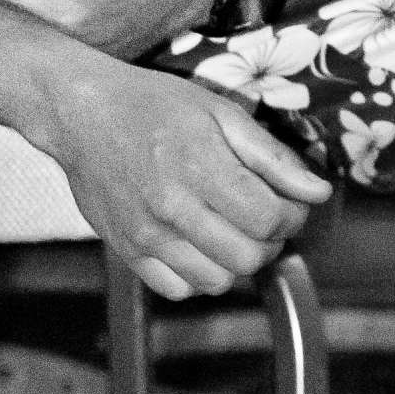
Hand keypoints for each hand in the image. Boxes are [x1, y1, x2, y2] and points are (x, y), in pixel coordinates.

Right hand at [41, 59, 330, 300]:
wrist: (78, 112)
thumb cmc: (148, 105)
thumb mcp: (218, 112)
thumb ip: (271, 155)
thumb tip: (316, 191)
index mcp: (200, 166)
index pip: (270, 219)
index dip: (292, 216)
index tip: (288, 203)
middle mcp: (171, 206)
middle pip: (249, 256)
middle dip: (269, 240)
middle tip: (260, 217)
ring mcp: (146, 233)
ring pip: (217, 280)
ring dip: (235, 262)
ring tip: (228, 232)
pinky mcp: (126, 249)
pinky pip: (177, 288)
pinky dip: (196, 276)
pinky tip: (195, 245)